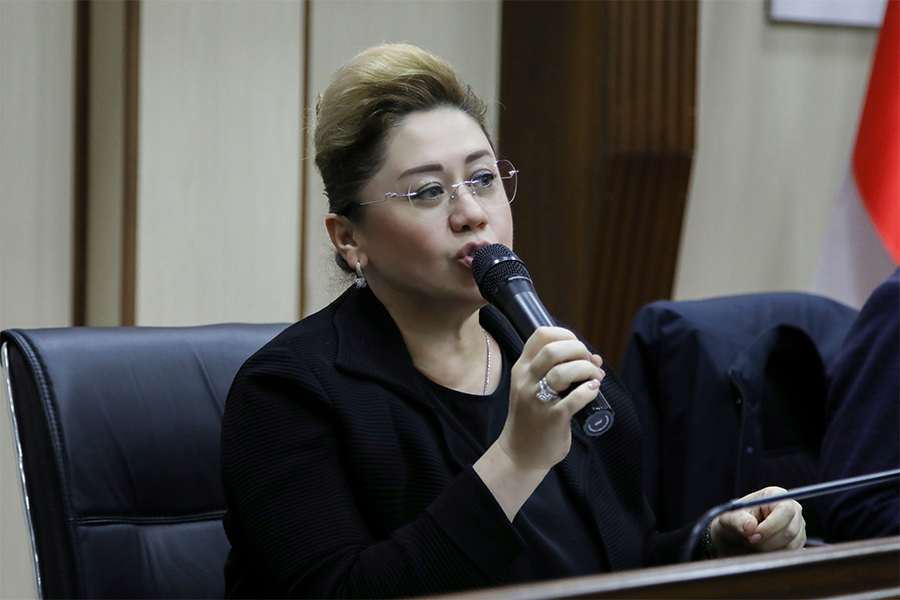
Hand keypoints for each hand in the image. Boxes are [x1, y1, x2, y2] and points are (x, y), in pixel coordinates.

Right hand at [497, 326, 604, 471]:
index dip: (565, 335)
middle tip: (589, 363)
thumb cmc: (533, 416)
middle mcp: (526, 381)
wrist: (520, 452)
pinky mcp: (552, 419)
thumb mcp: (534, 388)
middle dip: (579, 350)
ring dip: (587, 370)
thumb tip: (595, 358)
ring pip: (564, 372)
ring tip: (595, 378)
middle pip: (554, 350)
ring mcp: (537, 400)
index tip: (577, 348)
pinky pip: (574, 399)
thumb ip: (558, 370)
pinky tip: (594, 390)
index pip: (541, 335)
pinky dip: (589, 392)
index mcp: (522, 369)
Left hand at [710, 486, 806, 555]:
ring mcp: (798, 526)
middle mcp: (792, 509)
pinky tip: (762, 549)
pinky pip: (792, 553)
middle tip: (748, 542)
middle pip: (790, 531)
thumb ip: (736, 520)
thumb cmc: (733, 523)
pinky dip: (775, 555)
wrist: (735, 537)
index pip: (785, 511)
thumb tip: (750, 525)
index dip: (770, 526)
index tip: (752, 537)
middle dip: (767, 541)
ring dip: (769, 550)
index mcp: (775, 495)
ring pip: (791, 545)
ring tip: (752, 544)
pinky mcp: (798, 541)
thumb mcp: (727, 519)